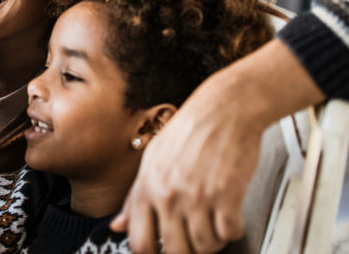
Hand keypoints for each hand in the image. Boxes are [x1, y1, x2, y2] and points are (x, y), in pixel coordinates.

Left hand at [112, 40, 324, 253]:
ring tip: (212, 226)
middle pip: (175, 251)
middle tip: (193, 239)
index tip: (162, 251)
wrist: (223, 108)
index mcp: (147, 187)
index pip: (140, 242)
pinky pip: (229, 233)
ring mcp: (197, 196)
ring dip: (212, 242)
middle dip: (187, 251)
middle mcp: (168, 194)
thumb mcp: (152, 160)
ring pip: (204, 246)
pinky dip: (231, 231)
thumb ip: (134, 198)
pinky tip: (229, 218)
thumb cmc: (190, 130)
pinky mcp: (226, 195)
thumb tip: (118, 226)